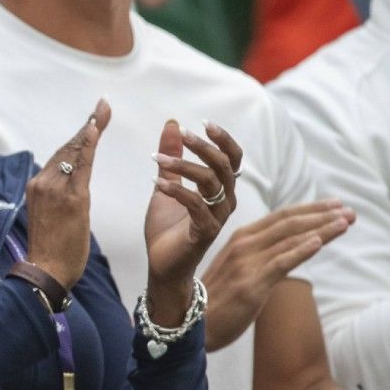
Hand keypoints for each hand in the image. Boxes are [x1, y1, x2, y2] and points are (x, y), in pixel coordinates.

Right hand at [23, 100, 110, 289]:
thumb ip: (59, 197)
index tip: (93, 119)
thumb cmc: (52, 250)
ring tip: (103, 111)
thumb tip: (70, 187)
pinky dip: (87, 146)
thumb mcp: (51, 217)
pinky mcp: (70, 199)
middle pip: (67, 148)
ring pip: (73, 153)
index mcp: (38, 186)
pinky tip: (95, 130)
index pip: (61, 155)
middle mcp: (43, 182)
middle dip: (87, 125)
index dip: (78, 136)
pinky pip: (80, 167)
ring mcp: (54, 189)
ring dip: (89, 130)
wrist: (45, 271)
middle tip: (103, 106)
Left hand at [143, 121, 239, 322]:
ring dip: (184, 166)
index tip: (205, 123)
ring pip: (210, 183)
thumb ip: (171, 157)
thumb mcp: (166, 184)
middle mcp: (225, 202)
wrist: (162, 265)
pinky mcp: (205, 233)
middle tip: (183, 135)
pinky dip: (176, 191)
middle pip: (224, 167)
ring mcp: (217, 218)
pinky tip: (156, 183)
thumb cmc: (168, 227)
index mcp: (220, 190)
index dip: (224, 140)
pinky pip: (196, 206)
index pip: (233, 160)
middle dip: (204, 148)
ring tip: (157, 159)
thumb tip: (173, 125)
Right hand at [199, 198, 352, 349]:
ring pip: (289, 239)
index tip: (335, 204)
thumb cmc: (217, 297)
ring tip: (345, 222)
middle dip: (321, 215)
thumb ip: (262, 255)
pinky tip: (319, 242)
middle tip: (349, 210)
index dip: (310, 208)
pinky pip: (280, 263)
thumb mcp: (239, 268)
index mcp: (240, 238)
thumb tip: (292, 251)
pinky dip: (300, 251)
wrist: (194, 322)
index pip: (281, 216)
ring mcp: (247, 263)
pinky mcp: (251, 284)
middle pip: (288, 223)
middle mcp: (243, 244)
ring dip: (321, 229)